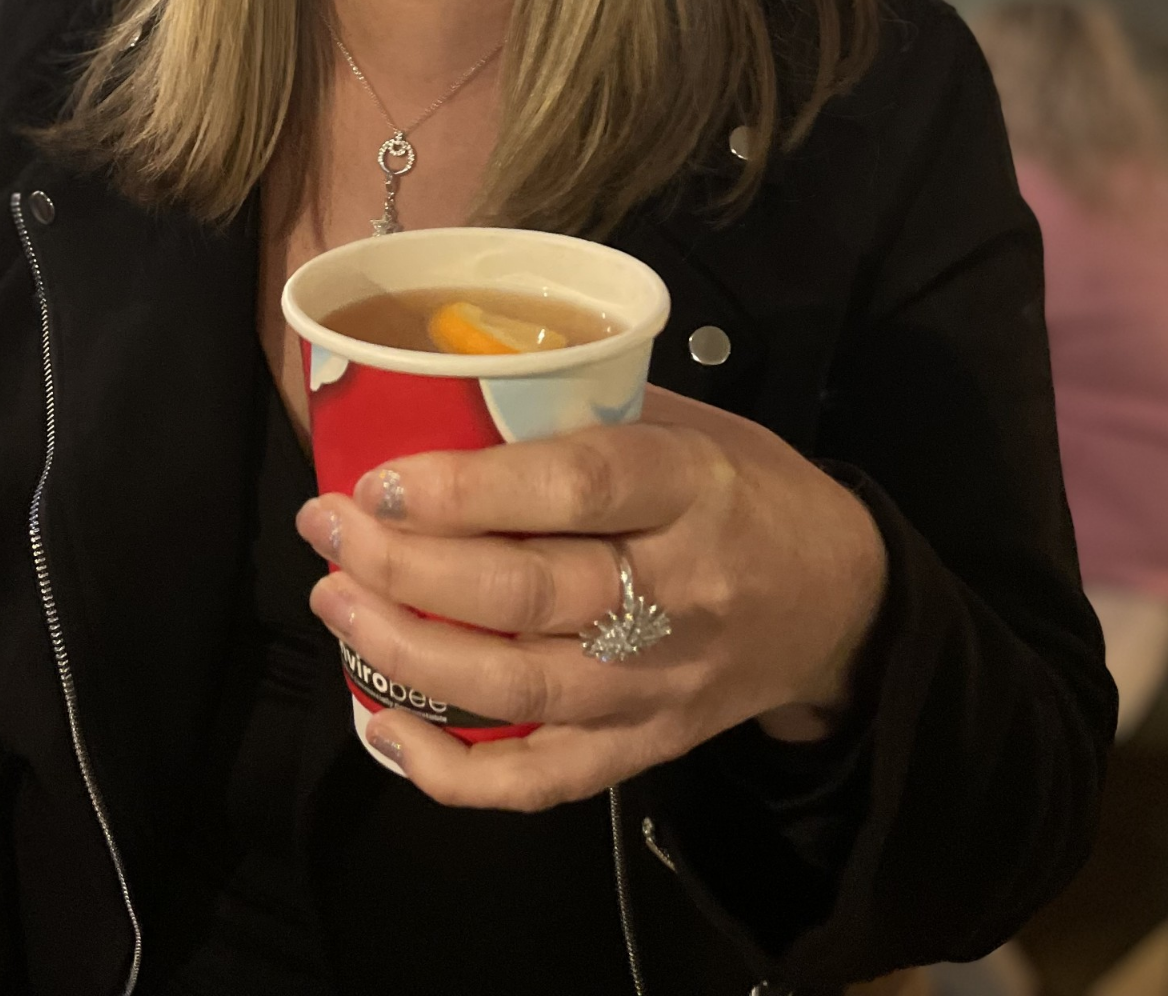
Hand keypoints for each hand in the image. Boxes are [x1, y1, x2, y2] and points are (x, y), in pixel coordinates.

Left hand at [294, 384, 887, 809]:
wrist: (840, 603)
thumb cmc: (746, 488)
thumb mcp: (687, 419)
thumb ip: (583, 409)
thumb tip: (447, 389)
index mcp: (692, 487)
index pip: (576, 488)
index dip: (469, 488)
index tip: (381, 476)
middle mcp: (677, 592)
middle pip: (528, 594)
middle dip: (405, 565)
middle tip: (327, 528)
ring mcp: (660, 684)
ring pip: (519, 686)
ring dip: (406, 652)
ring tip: (335, 603)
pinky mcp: (646, 748)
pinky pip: (541, 778)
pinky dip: (451, 768)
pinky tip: (383, 726)